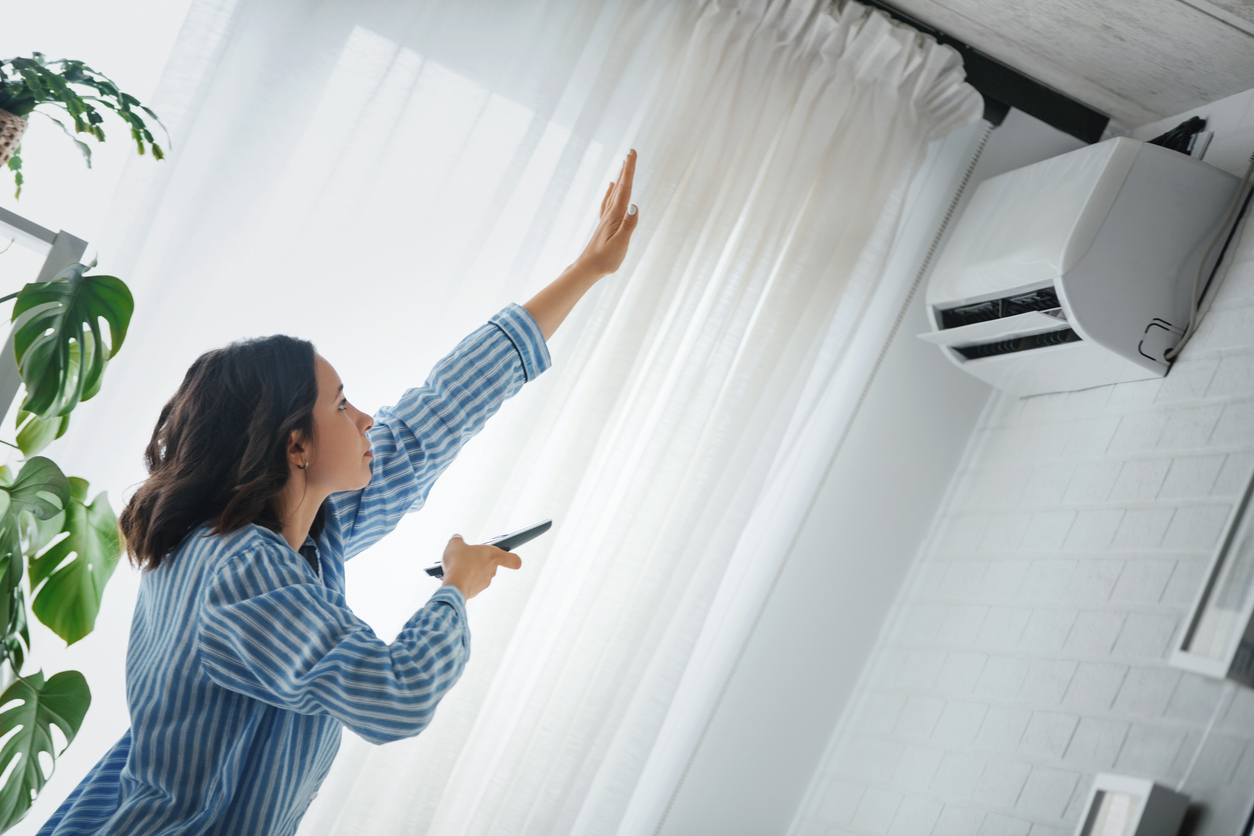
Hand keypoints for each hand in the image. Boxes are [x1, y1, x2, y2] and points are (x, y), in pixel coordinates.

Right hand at [441, 534, 521, 599]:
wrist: (453, 585)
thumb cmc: (458, 562)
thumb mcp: (455, 544)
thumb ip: (458, 539)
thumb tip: (457, 539)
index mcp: (493, 555)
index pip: (513, 559)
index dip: (512, 558)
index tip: (510, 556)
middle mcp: (492, 570)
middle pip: (490, 564)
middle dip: (479, 560)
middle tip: (467, 557)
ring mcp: (485, 582)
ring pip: (479, 574)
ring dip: (470, 571)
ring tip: (456, 567)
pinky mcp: (475, 591)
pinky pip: (471, 583)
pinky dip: (464, 580)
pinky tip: (454, 576)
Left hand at [575, 148, 639, 276]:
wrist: (587, 269)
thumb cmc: (605, 260)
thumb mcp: (620, 244)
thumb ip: (628, 225)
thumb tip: (635, 205)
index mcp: (615, 216)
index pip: (625, 189)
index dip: (630, 170)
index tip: (632, 153)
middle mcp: (610, 214)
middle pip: (620, 186)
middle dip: (626, 169)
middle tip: (631, 152)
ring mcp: (606, 218)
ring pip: (615, 192)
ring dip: (620, 177)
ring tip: (623, 164)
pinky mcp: (605, 224)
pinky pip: (609, 201)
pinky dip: (612, 191)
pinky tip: (611, 187)